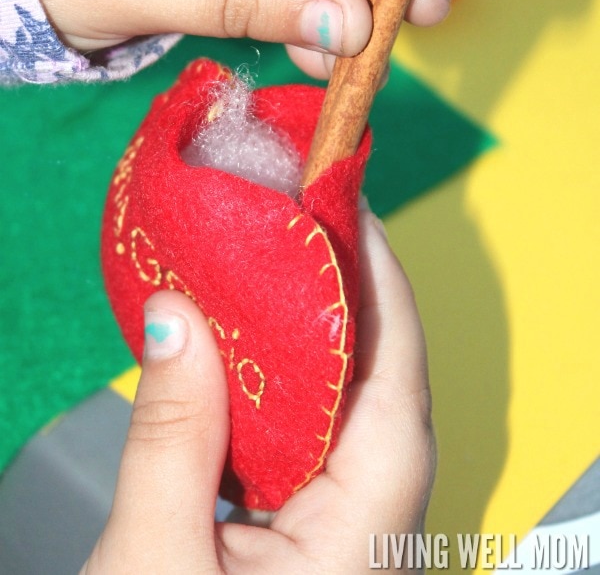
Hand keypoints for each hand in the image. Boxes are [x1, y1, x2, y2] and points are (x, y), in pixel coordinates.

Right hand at [81, 212, 434, 573]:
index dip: (378, 277)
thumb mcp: (154, 560)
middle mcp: (385, 522)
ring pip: (355, 409)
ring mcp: (360, 531)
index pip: (397, 373)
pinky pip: (325, 439)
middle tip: (301, 217)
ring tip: (278, 265)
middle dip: (348, 292)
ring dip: (321, 335)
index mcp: (370, 527)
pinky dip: (295, 385)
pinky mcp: (328, 536)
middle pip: (383, 381)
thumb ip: (171, 437)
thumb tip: (176, 314)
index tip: (344, 205)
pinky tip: (256, 354)